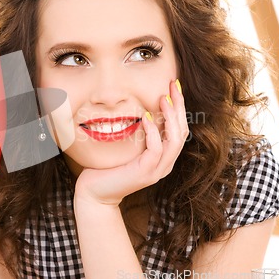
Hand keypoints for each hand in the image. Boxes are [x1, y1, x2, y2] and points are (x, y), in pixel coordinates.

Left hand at [74, 80, 188, 205]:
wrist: (95, 192)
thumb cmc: (108, 167)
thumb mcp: (127, 146)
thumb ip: (138, 132)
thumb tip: (139, 107)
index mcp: (163, 156)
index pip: (180, 128)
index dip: (179, 107)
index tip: (174, 86)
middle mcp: (165, 163)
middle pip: (182, 131)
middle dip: (179, 106)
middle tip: (172, 85)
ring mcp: (157, 170)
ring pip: (175, 140)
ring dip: (170, 117)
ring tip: (163, 98)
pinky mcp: (145, 173)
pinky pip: (156, 149)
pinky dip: (153, 132)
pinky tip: (145, 117)